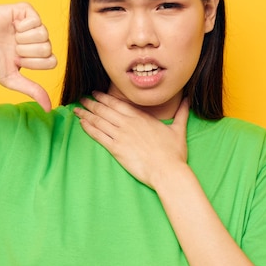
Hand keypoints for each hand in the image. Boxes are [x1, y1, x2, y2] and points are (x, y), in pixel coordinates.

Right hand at [0, 3, 56, 110]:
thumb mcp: (11, 79)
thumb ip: (32, 90)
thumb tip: (49, 108)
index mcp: (34, 54)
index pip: (51, 61)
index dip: (34, 64)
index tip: (17, 61)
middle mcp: (34, 39)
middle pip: (48, 48)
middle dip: (27, 52)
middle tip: (13, 49)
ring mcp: (30, 24)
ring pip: (44, 34)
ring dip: (24, 40)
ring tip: (12, 38)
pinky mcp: (23, 10)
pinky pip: (36, 19)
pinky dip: (23, 27)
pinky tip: (12, 27)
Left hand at [74, 92, 189, 188]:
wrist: (167, 171)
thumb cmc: (174, 153)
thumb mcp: (178, 129)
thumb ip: (182, 112)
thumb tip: (188, 99)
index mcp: (141, 117)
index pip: (118, 103)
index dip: (105, 97)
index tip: (96, 93)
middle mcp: (128, 123)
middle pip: (105, 109)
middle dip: (92, 103)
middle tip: (82, 99)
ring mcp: (121, 135)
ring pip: (99, 121)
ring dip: (86, 114)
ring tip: (77, 109)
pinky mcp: (116, 149)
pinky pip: (98, 136)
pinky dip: (89, 128)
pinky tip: (81, 123)